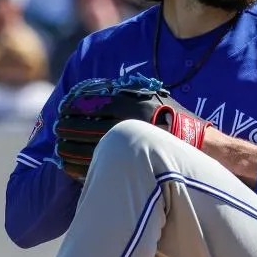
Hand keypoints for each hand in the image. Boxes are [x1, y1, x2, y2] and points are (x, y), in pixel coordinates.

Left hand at [54, 79, 210, 179]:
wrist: (199, 143)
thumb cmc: (173, 117)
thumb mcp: (152, 96)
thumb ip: (128, 94)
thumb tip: (99, 91)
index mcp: (132, 103)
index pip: (93, 103)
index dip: (74, 107)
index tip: (64, 110)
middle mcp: (129, 122)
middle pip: (87, 125)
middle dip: (68, 128)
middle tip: (58, 130)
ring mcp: (130, 144)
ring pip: (90, 147)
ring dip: (71, 148)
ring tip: (60, 148)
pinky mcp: (132, 163)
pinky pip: (100, 164)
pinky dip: (82, 165)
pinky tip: (72, 164)